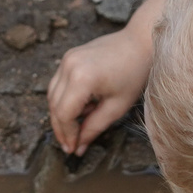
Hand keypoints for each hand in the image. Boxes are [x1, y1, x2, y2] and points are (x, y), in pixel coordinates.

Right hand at [47, 23, 155, 154]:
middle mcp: (69, 66)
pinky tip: (80, 109)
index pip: (64, 114)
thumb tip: (79, 148)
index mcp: (82, 78)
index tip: (73, 149)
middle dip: (61, 128)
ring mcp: (66, 59)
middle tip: (70, 145)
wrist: (140, 42)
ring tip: (76, 129)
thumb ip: (94, 128)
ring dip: (61, 114)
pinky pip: (58, 83)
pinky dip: (64, 99)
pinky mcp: (68, 56)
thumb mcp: (116, 107)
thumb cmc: (134, 74)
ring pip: (52, 95)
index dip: (67, 135)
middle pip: (54, 105)